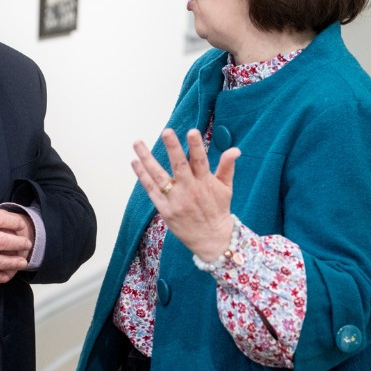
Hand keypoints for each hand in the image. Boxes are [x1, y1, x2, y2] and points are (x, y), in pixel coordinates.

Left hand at [132, 128, 239, 260]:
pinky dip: (142, 176)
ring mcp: (175, 200)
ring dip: (147, 159)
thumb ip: (227, 167)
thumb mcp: (226, 188)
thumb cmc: (218, 209)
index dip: (196, 146)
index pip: (201, 161)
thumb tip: (235, 149)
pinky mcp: (165, 209)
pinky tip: (135, 162)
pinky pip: (151, 190)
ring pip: (159, 176)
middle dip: (173, 148)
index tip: (192, 131)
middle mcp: (189, 190)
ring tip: (138, 142)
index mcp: (205, 183)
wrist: (211, 239)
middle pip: (179, 166)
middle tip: (166, 131)